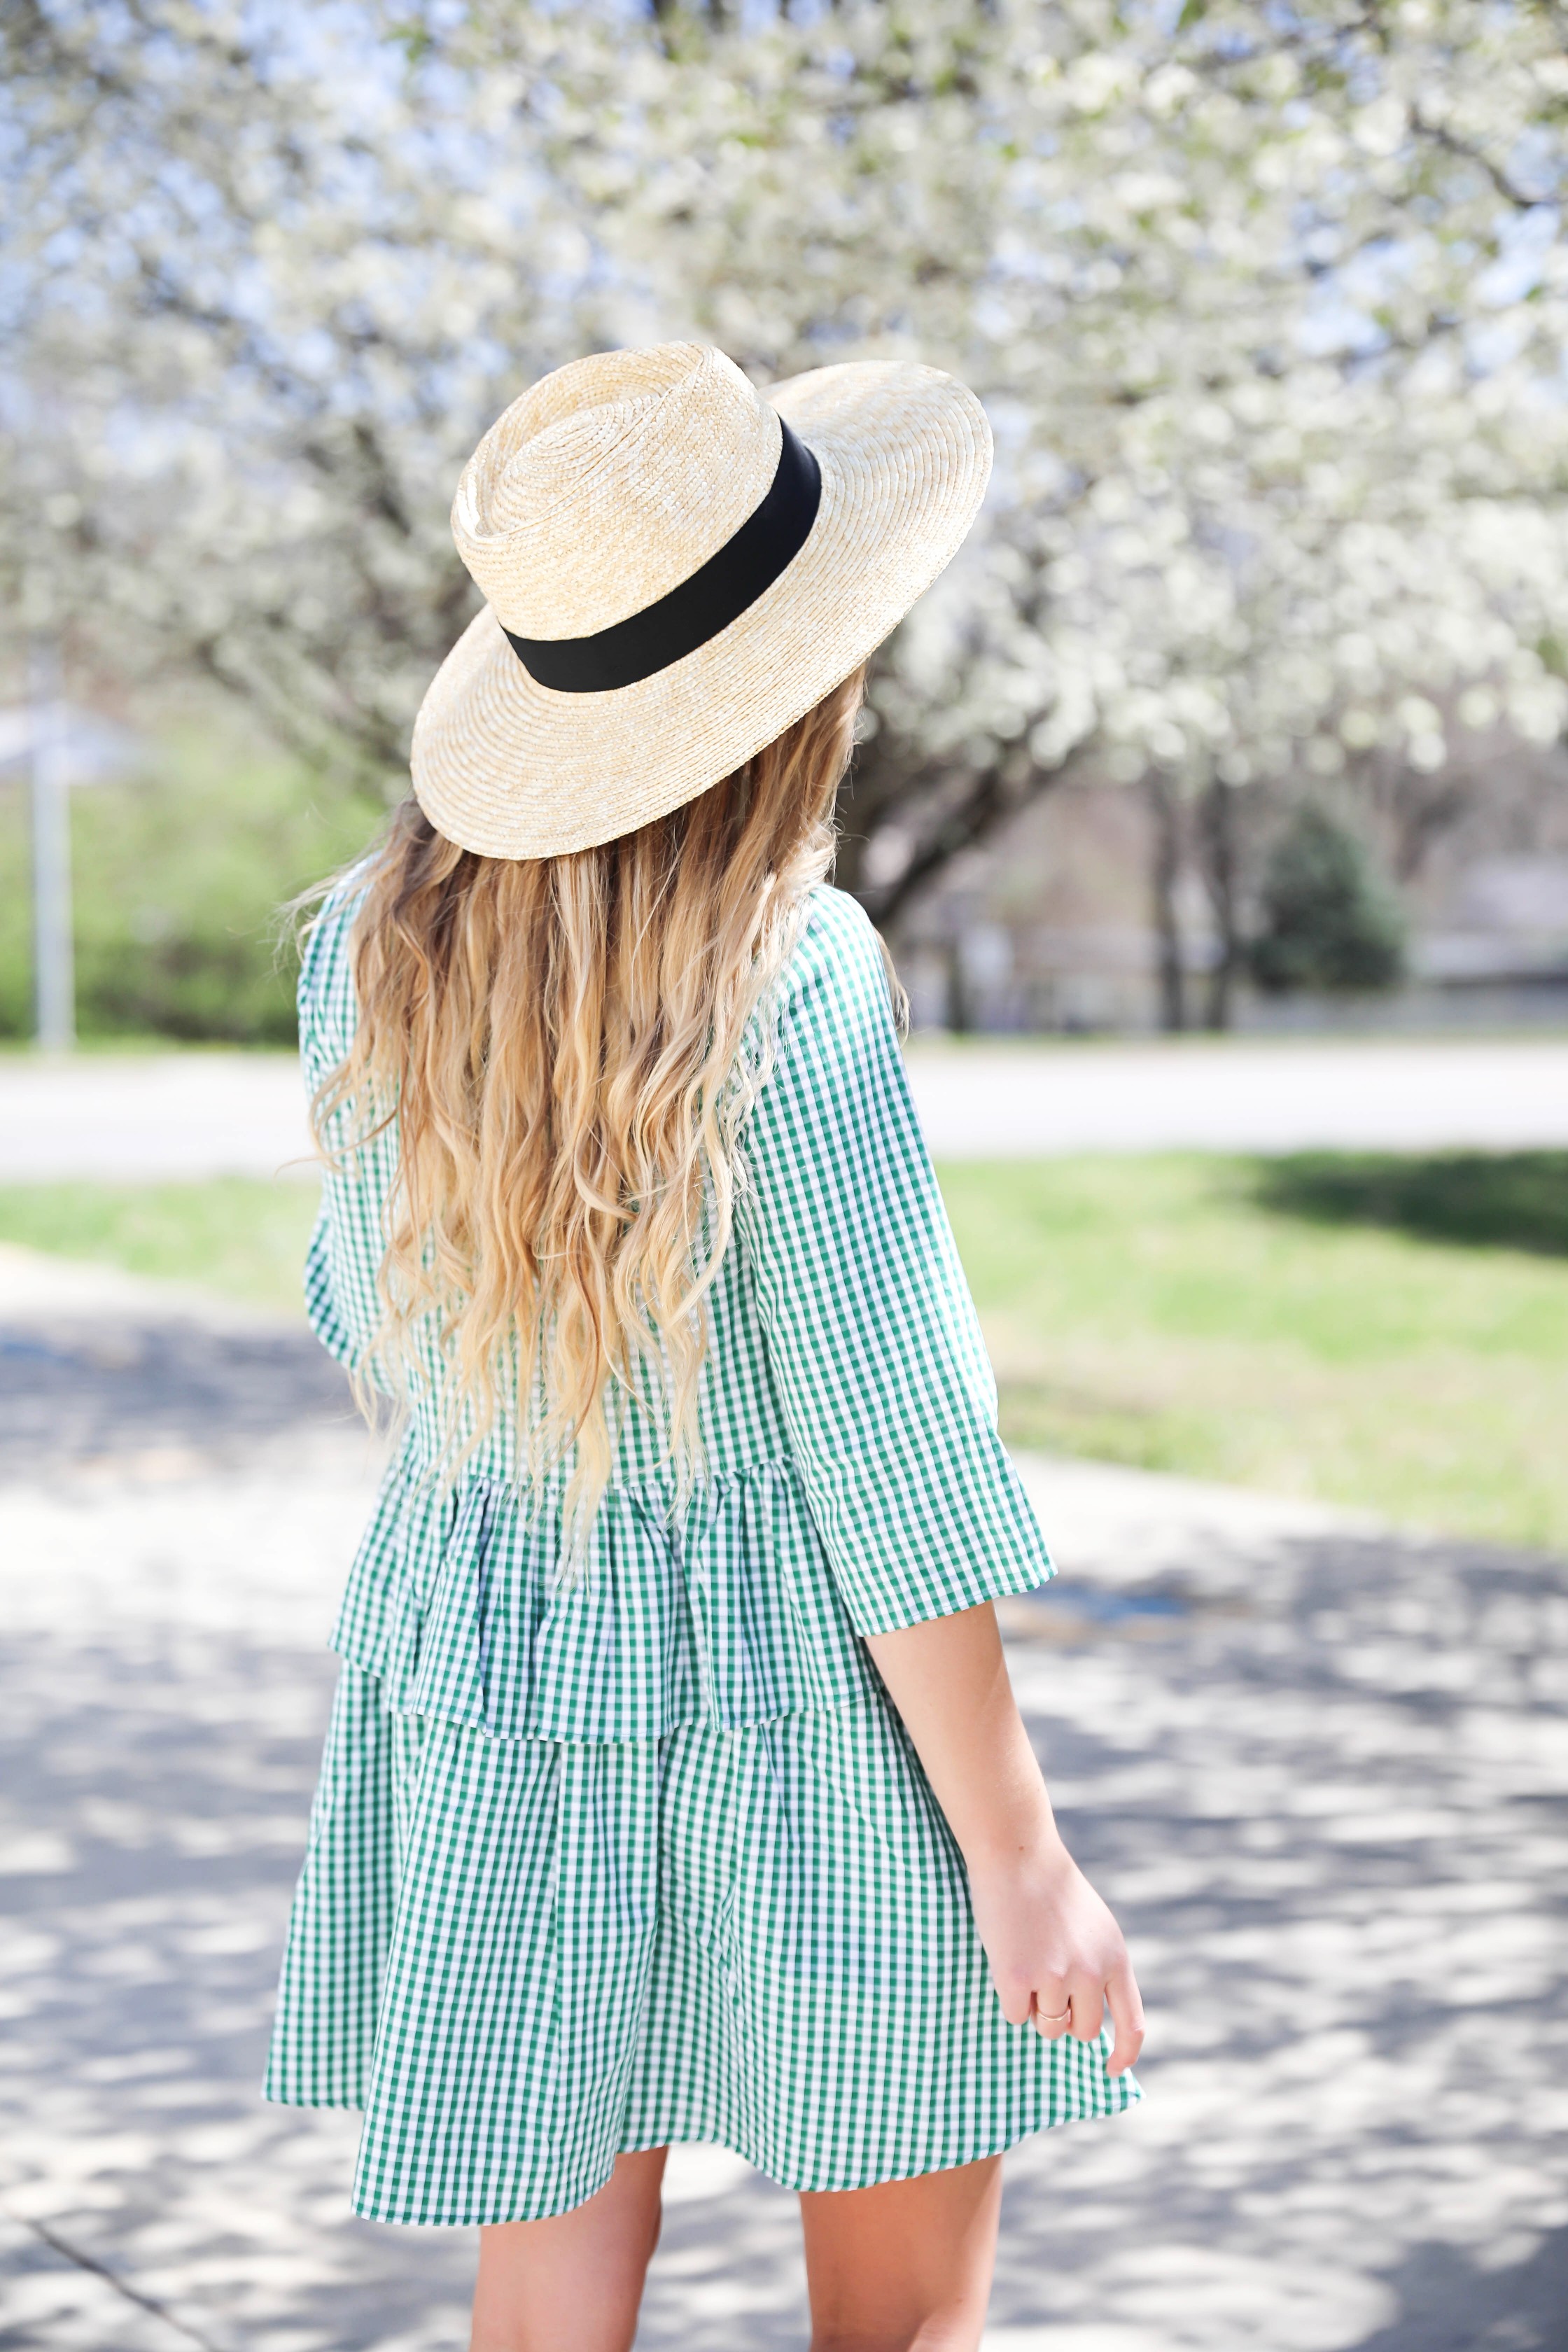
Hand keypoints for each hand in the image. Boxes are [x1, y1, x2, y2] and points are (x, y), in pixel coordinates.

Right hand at [965, 1833, 1144, 2075]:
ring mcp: (1055, 1976)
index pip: (1132, 2025)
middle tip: (1045, 1984)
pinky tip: (1006, 1961)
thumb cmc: (1051, 1888)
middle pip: (1081, 2031)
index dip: (1124, 2054)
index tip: (1111, 2069)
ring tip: (1026, 1964)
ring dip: (1035, 2008)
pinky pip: (1015, 2015)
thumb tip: (1090, 2022)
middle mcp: (1091, 1972)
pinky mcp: (1019, 1978)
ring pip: (1047, 2026)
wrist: (1017, 1853)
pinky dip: (1009, 1998)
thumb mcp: (1094, 1927)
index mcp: (1116, 1958)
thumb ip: (1099, 1969)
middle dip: (1063, 2019)